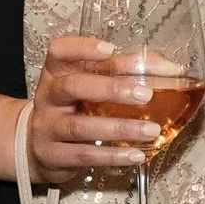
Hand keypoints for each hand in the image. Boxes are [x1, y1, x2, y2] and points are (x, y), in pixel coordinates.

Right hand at [27, 34, 157, 183]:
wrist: (35, 146)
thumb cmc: (70, 108)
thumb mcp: (85, 85)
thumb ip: (120, 72)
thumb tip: (169, 68)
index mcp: (56, 73)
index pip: (59, 51)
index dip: (82, 48)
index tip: (110, 49)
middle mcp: (49, 97)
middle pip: (73, 87)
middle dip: (110, 89)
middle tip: (144, 94)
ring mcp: (49, 127)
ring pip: (81, 127)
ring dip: (120, 128)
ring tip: (151, 130)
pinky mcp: (54, 155)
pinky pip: (85, 155)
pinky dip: (114, 155)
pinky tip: (136, 154)